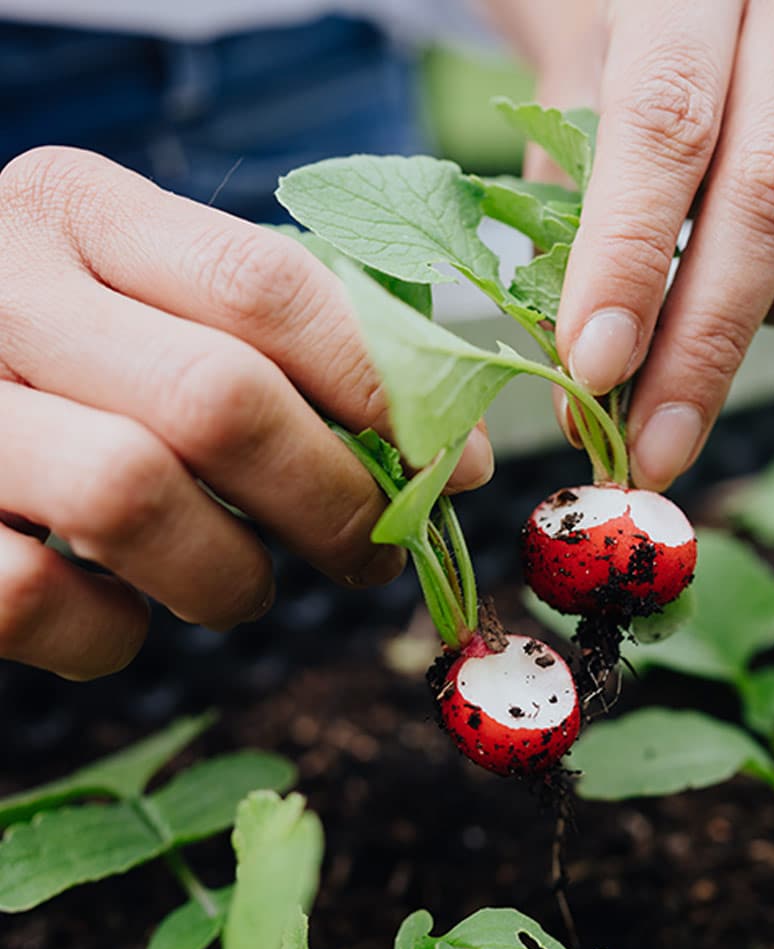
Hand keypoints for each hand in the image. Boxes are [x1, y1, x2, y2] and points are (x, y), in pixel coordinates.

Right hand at [0, 148, 492, 679]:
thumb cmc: (80, 364)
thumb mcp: (161, 310)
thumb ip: (286, 352)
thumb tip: (452, 454)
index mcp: (81, 212)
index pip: (266, 286)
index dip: (385, 390)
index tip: (454, 466)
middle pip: (219, 399)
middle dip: (334, 501)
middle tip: (376, 552)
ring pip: (130, 497)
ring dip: (229, 574)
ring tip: (244, 585)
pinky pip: (35, 597)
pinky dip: (111, 634)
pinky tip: (124, 613)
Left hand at [526, 0, 773, 489]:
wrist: (678, 1)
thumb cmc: (610, 69)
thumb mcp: (563, 125)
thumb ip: (571, 238)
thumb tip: (585, 395)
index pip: (667, 123)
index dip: (632, 261)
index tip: (594, 372)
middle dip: (704, 346)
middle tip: (650, 450)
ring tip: (712, 320)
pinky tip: (771, 286)